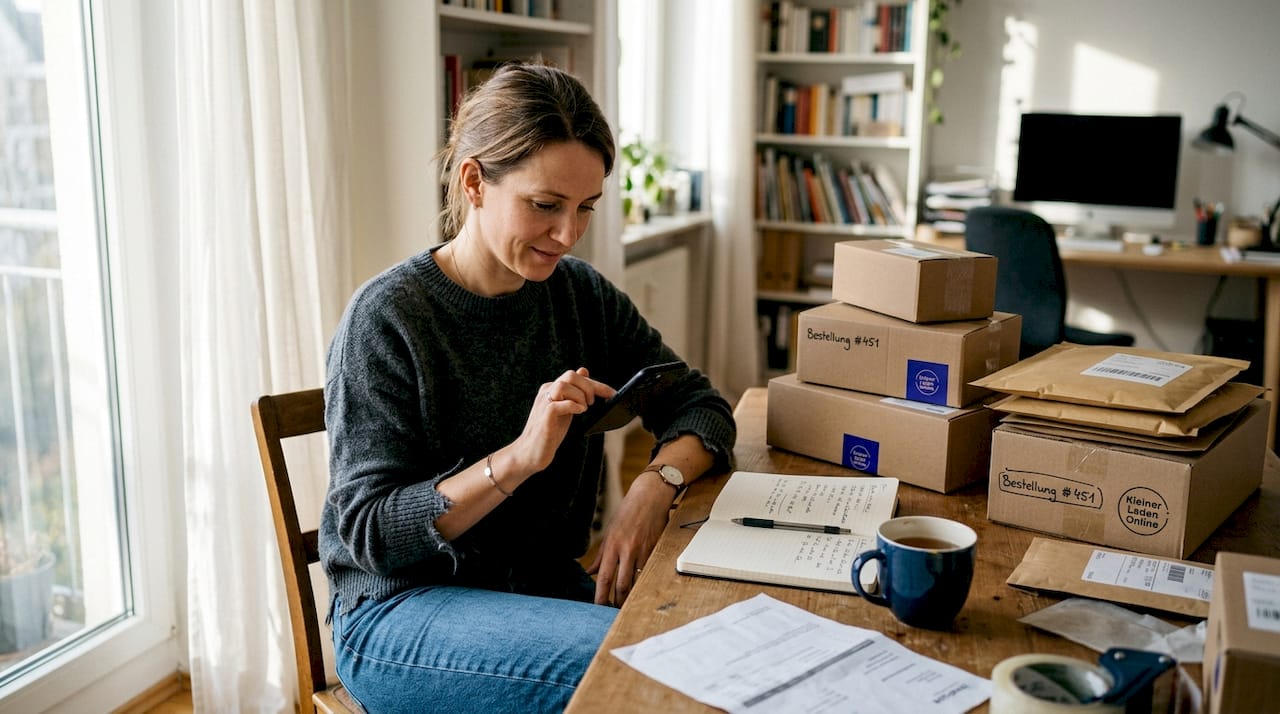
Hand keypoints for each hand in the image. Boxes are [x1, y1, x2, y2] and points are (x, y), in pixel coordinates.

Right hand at [509, 368, 613, 474]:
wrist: (530, 453)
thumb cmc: (549, 433)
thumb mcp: (566, 409)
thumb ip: (574, 393)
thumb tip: (584, 371)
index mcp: (552, 389)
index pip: (576, 376)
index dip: (597, 384)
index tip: (612, 394)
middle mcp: (546, 392)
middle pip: (571, 375)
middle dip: (588, 388)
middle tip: (591, 404)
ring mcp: (544, 403)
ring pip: (563, 385)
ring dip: (580, 396)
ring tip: (583, 409)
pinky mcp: (545, 417)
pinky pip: (558, 403)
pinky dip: (572, 406)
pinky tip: (579, 412)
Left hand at [588, 471, 672, 605]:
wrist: (650, 496)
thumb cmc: (628, 512)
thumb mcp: (610, 532)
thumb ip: (601, 556)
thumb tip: (590, 572)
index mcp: (612, 545)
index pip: (605, 577)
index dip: (601, 595)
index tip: (598, 607)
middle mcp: (627, 550)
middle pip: (622, 584)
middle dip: (617, 601)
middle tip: (613, 612)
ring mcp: (643, 551)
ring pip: (637, 581)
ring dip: (631, 595)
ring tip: (626, 605)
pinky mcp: (656, 550)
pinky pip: (649, 571)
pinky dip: (644, 582)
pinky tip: (641, 590)